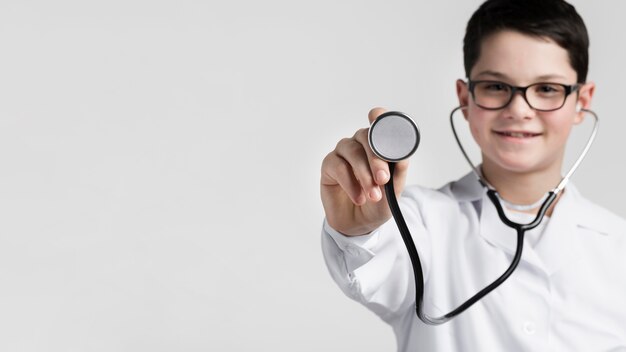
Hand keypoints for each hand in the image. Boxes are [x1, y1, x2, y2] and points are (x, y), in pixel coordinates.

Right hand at [320, 107, 409, 235]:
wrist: (360, 224)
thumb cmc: (378, 203)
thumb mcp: (394, 191)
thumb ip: (398, 173)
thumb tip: (403, 157)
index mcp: (379, 144)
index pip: (379, 123)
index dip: (380, 118)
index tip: (378, 119)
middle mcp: (360, 144)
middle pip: (366, 137)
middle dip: (376, 158)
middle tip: (383, 179)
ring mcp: (343, 153)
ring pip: (352, 151)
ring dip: (363, 174)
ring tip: (373, 195)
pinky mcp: (329, 165)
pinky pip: (337, 166)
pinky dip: (350, 183)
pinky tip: (359, 197)